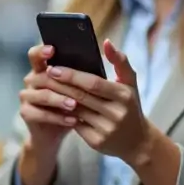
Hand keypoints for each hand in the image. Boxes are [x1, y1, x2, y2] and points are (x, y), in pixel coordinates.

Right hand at [19, 44, 74, 158]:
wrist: (56, 131)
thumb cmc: (70, 104)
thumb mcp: (77, 88)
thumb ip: (82, 74)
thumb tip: (101, 57)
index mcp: (42, 69)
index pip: (35, 55)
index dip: (41, 51)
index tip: (52, 50)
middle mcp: (31, 80)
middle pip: (42, 76)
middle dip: (61, 83)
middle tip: (76, 89)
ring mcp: (26, 96)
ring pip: (42, 95)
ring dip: (59, 100)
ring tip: (75, 105)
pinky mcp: (26, 113)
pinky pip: (40, 114)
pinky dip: (58, 118)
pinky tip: (73, 121)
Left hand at [38, 39, 153, 163]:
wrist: (138, 142)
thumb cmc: (130, 106)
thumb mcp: (131, 84)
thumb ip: (120, 61)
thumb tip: (106, 42)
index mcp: (124, 95)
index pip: (93, 83)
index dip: (72, 75)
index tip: (54, 67)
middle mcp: (116, 113)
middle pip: (81, 96)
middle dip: (60, 85)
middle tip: (45, 74)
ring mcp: (106, 129)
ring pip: (75, 110)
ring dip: (59, 98)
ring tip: (46, 87)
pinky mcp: (96, 142)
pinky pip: (75, 124)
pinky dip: (64, 114)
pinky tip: (54, 105)